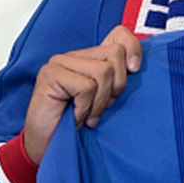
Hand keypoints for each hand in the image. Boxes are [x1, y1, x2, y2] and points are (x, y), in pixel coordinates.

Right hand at [23, 25, 141, 163]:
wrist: (47, 148)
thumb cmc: (76, 126)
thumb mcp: (105, 100)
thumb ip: (116, 80)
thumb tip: (136, 66)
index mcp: (89, 58)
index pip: (119, 34)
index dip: (133, 48)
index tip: (135, 70)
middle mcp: (74, 55)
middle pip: (116, 54)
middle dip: (116, 86)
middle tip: (101, 107)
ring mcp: (60, 62)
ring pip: (103, 71)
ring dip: (100, 101)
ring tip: (87, 115)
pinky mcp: (51, 74)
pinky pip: (87, 87)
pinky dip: (85, 108)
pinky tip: (75, 117)